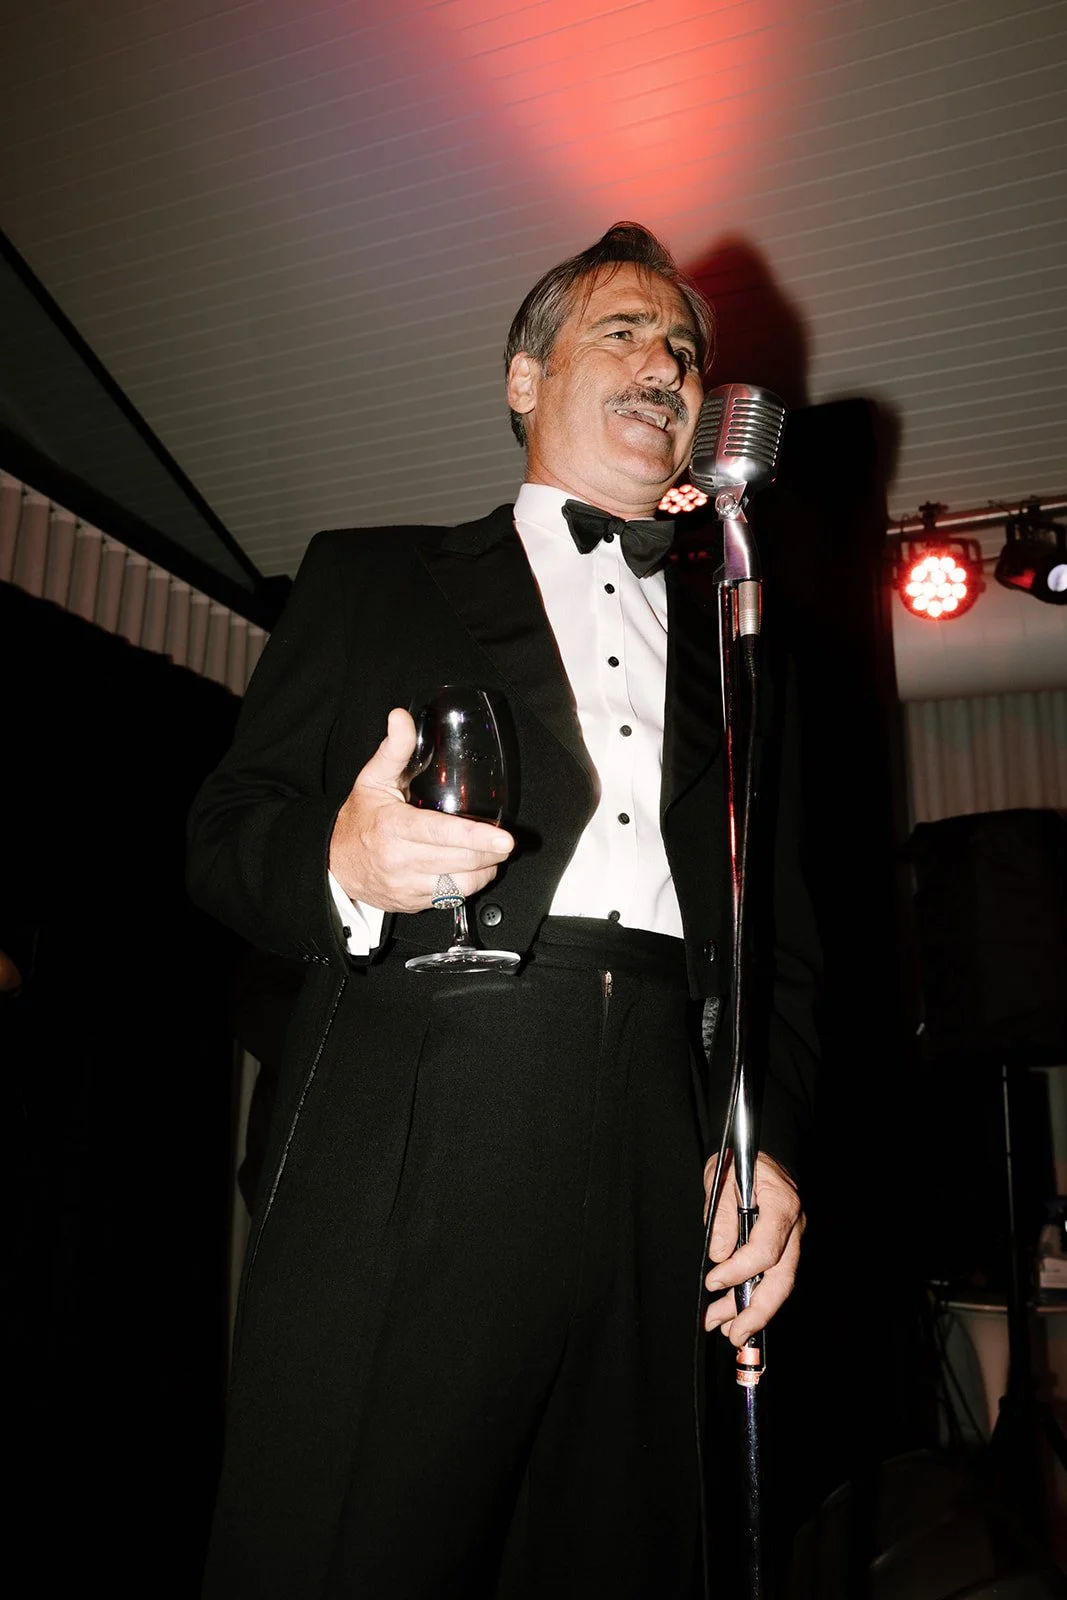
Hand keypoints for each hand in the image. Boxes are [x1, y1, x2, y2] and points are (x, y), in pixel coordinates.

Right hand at [329, 708, 514, 912]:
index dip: (476, 837)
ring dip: (484, 871)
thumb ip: (394, 749)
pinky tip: (470, 870)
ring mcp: (408, 886)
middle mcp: (402, 861)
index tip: (504, 839)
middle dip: (490, 853)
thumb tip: (401, 718)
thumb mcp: (372, 779)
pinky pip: (452, 899)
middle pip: (461, 861)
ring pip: (461, 885)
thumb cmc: (358, 820)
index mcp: (395, 828)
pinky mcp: (414, 903)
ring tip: (489, 855)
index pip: (442, 834)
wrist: (334, 864)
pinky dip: (468, 885)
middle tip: (502, 841)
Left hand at [702, 1152, 803, 1345]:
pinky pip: (772, 1277)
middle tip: (733, 1334)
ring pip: (778, 1284)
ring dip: (751, 1310)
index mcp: (783, 1204)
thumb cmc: (738, 1160)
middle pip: (782, 1278)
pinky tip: (733, 1314)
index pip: (766, 1249)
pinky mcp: (784, 1246)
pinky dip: (753, 1297)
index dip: (739, 1270)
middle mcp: (795, 1225)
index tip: (713, 1281)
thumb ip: (722, 1216)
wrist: (754, 1153)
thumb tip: (720, 1255)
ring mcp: (793, 1238)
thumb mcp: (721, 1178)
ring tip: (725, 1329)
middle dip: (757, 1311)